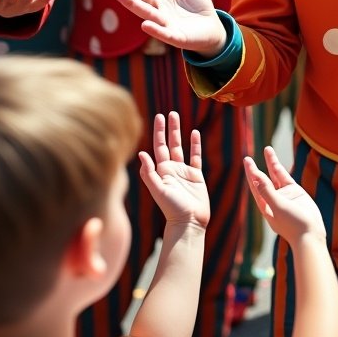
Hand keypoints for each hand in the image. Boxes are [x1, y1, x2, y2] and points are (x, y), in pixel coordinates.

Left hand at [138, 112, 209, 228]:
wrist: (189, 222)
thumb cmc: (171, 209)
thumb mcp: (158, 191)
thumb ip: (149, 173)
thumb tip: (141, 154)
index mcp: (161, 171)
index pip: (158, 146)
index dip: (158, 132)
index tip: (158, 117)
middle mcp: (171, 169)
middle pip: (169, 144)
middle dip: (168, 129)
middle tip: (168, 113)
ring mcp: (183, 172)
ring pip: (181, 147)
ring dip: (179, 133)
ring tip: (178, 119)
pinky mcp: (196, 176)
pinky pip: (195, 157)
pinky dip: (195, 145)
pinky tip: (195, 134)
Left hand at [243, 146, 325, 246]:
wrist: (310, 233)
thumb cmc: (292, 224)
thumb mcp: (278, 207)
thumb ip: (267, 191)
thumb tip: (256, 177)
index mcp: (265, 206)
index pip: (255, 186)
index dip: (251, 173)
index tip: (248, 161)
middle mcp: (273, 200)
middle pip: (262, 180)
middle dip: (256, 169)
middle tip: (246, 158)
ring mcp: (284, 196)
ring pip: (275, 176)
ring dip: (271, 163)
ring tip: (267, 149)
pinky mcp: (296, 193)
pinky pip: (286, 178)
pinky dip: (280, 170)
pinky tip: (275, 162)